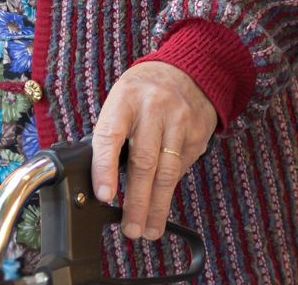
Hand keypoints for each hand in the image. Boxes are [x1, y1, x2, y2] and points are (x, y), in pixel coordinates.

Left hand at [90, 61, 217, 241]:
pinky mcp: (197, 133)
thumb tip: (100, 181)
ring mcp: (179, 121)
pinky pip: (182, 168)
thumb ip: (112, 133)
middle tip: (130, 229)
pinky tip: (162, 201)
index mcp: (125, 99)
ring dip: (157, 206)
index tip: (105, 196)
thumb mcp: (121, 99)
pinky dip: (170, 188)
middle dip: (136, 202)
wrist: (190, 68)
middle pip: (144, 162)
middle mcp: (153, 108)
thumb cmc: (145, 91)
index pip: (111, 136)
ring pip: (167, 172)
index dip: (105, 168)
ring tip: (147, 229)